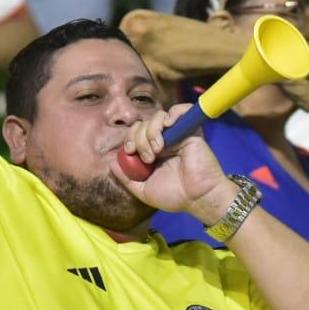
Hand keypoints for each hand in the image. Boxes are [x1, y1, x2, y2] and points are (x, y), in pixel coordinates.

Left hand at [112, 104, 231, 217]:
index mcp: (153, 151)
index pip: (136, 133)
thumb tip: (111, 163)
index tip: (130, 151)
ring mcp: (177, 134)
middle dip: (138, 137)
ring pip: (157, 116)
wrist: (198, 199)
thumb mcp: (143, 190)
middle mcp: (164, 140)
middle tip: (146, 157)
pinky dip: (172, 114)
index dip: (130, 138)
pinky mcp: (191, 131)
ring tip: (157, 150)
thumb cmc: (174, 196)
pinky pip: (181, 110)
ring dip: (151, 131)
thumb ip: (126, 178)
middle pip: (143, 123)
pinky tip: (168, 126)